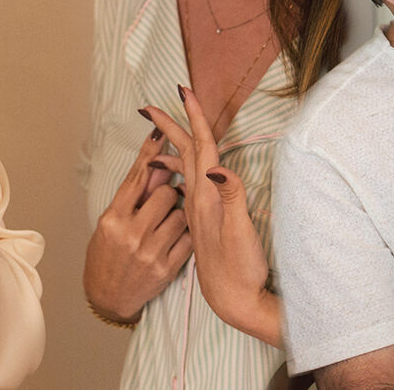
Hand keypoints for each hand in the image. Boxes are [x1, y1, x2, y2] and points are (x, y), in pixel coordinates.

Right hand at [82, 122, 191, 323]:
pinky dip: (185, 234)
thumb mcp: (110, 221)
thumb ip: (133, 195)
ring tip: (163, 225)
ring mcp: (150, 252)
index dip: (151, 153)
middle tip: (161, 204)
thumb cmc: (108, 253)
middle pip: (167, 194)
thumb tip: (157, 162)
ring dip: (178, 214)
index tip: (163, 129)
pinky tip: (173, 239)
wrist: (109, 297)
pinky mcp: (167, 268)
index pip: (137, 178)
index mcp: (113, 219)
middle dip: (169, 193)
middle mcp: (131, 234)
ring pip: (182, 214)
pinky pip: (189, 237)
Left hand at [146, 86, 280, 345]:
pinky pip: (183, 189)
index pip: (196, 148)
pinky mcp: (199, 224)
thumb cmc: (240, 268)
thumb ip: (231, 197)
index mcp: (205, 197)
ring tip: (161, 131)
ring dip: (172, 148)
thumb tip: (217, 168)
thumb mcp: (240, 232)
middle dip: (170, 128)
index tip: (182, 90)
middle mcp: (197, 201)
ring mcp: (197, 213)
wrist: (232, 302)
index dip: (192, 118)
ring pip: (181, 172)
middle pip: (182, 155)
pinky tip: (175, 174)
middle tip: (153, 106)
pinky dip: (177, 173)